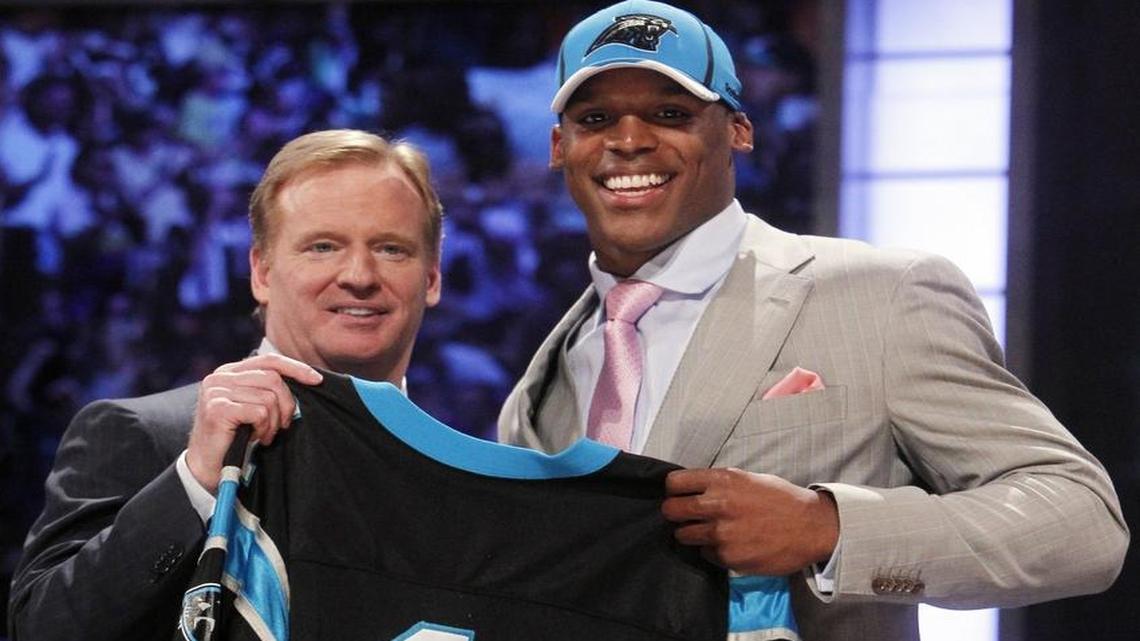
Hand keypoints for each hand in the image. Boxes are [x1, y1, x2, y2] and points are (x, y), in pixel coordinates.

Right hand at [186, 354, 321, 492]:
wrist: (209, 466)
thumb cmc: (237, 436)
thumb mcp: (254, 406)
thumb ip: (270, 389)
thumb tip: (309, 378)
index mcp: (229, 371)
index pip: (269, 360)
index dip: (296, 367)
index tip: (317, 380)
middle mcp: (220, 376)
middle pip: (273, 378)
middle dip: (287, 404)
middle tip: (283, 425)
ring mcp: (216, 391)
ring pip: (268, 397)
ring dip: (274, 421)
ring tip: (265, 434)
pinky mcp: (217, 408)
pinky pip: (259, 412)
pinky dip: (264, 428)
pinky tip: (256, 437)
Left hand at [661, 467, 838, 575]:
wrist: (810, 527)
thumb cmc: (781, 500)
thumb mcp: (748, 479)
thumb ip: (719, 483)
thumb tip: (692, 488)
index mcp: (722, 480)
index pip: (674, 483)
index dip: (674, 489)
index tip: (678, 493)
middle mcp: (718, 505)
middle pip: (672, 510)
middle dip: (674, 512)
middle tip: (683, 515)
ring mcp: (722, 534)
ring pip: (684, 535)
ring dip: (691, 533)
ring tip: (709, 530)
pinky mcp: (728, 557)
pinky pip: (705, 553)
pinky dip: (712, 550)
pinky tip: (730, 544)